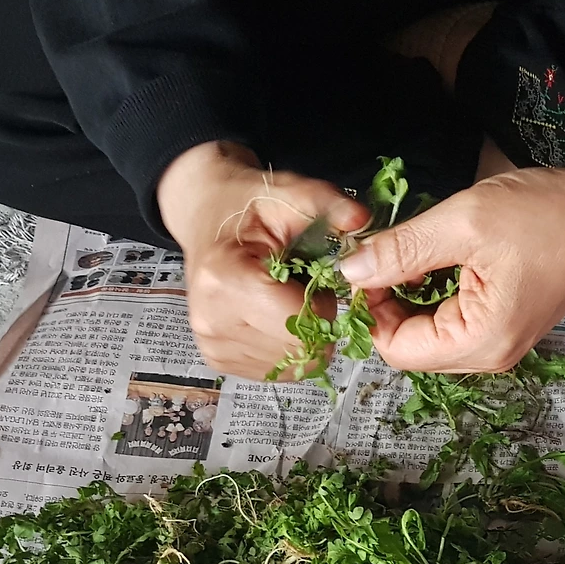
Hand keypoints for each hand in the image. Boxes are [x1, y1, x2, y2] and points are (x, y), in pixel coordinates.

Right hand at [157, 141, 368, 379]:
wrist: (204, 215)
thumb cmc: (246, 206)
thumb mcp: (287, 193)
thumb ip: (326, 204)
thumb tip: (360, 220)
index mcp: (226, 280)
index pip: (302, 321)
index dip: (324, 302)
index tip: (313, 276)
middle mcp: (213, 321)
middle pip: (300, 348)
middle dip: (317, 321)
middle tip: (302, 287)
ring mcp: (213, 346)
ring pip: (293, 365)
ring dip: (303, 335)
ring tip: (284, 298)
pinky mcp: (218, 360)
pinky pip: (278, 370)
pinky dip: (288, 347)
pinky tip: (274, 315)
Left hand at [337, 160, 564, 372]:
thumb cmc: (548, 214)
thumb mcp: (466, 221)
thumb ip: (403, 250)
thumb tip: (349, 271)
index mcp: (482, 341)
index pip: (397, 350)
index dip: (371, 308)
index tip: (368, 263)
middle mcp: (490, 356)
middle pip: (410, 348)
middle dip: (389, 304)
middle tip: (388, 253)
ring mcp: (499, 345)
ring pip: (428, 335)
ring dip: (410, 298)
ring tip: (418, 252)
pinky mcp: (504, 327)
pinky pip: (451, 323)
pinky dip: (433, 295)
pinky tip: (440, 260)